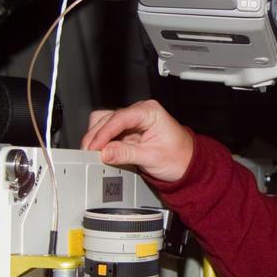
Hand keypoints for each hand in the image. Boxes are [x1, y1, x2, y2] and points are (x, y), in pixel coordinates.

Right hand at [80, 100, 194, 182]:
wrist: (188, 165)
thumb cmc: (179, 157)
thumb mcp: (152, 157)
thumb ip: (126, 154)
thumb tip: (105, 152)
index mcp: (149, 111)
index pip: (119, 118)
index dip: (104, 133)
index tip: (94, 147)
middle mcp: (140, 112)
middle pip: (108, 118)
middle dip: (96, 136)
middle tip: (89, 153)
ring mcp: (132, 121)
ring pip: (104, 122)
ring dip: (96, 137)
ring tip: (92, 153)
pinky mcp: (128, 131)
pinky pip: (109, 132)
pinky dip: (102, 141)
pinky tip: (99, 151)